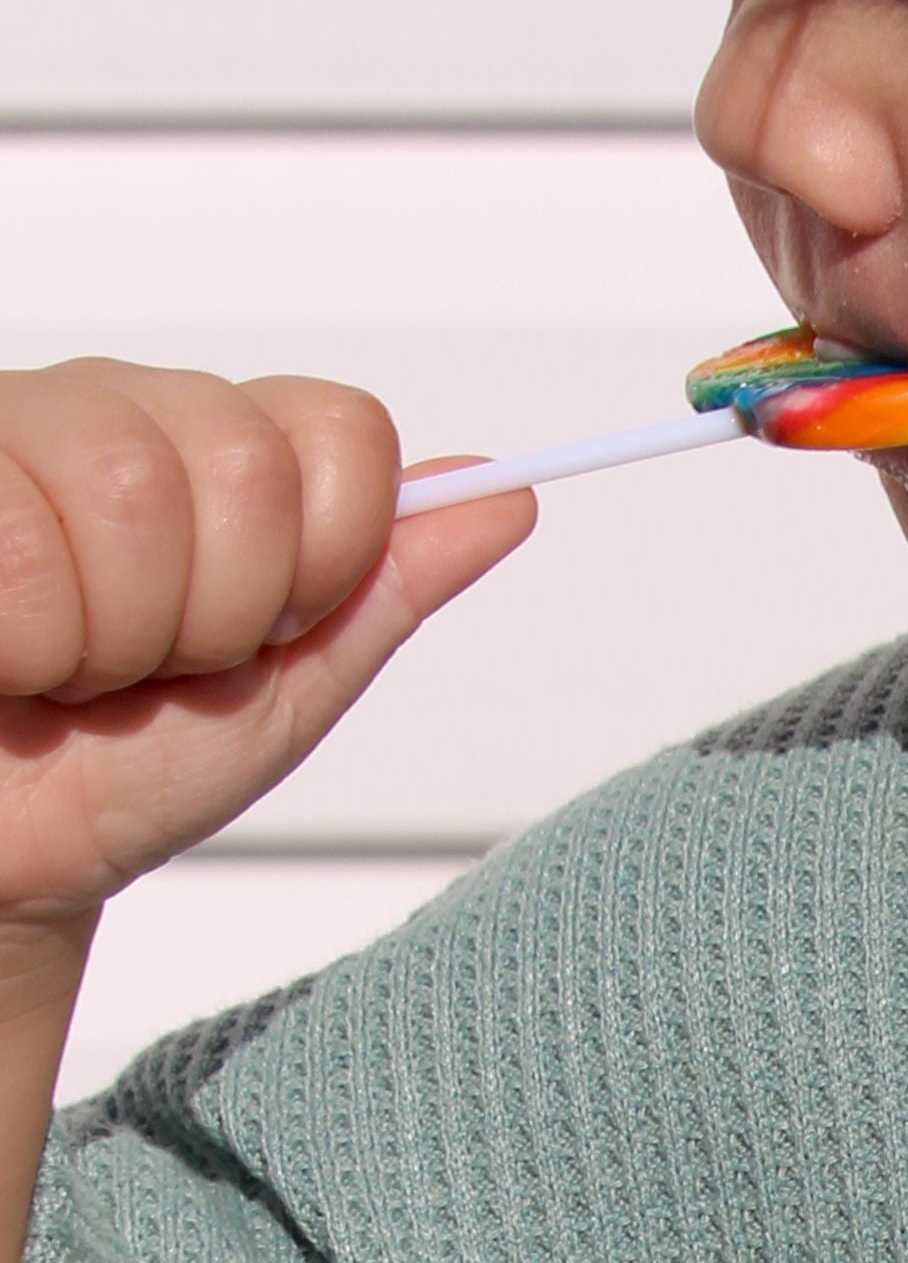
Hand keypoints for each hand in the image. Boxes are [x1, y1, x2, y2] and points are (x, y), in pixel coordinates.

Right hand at [0, 358, 532, 938]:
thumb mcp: (289, 689)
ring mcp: (20, 429)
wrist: (10, 852)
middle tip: (151, 664)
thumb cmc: (129, 768)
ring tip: (67, 666)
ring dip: (109, 634)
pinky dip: (23, 641)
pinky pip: (17, 541)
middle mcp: (120, 410)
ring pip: (127, 490)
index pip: (343, 433)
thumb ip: (384, 587)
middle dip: (215, 612)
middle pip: (244, 460)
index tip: (263, 632)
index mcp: (218, 451)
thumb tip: (504, 499)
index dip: (322, 558)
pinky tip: (6, 654)